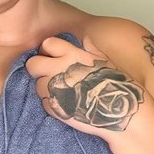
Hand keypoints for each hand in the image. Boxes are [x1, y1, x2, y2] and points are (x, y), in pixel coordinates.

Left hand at [25, 36, 144, 139]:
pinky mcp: (55, 109)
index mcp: (74, 55)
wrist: (121, 113)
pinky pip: (44, 102)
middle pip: (32, 64)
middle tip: (48, 75)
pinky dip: (51, 103)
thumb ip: (92, 50)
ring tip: (64, 92)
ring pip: (37, 85)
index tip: (52, 57)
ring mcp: (56, 90)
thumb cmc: (118, 86)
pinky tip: (66, 104)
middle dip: (38, 69)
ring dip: (45, 88)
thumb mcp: (107, 62)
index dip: (47, 51)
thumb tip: (86, 39)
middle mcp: (61, 70)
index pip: (47, 44)